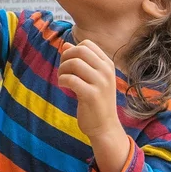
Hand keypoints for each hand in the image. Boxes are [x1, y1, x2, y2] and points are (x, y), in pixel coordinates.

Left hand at [58, 41, 129, 171]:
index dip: (72, 50)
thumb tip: (65, 44)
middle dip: (65, 58)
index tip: (69, 63)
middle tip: (62, 71)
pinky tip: (63, 86)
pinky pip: (71, 79)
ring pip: (74, 63)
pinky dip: (62, 80)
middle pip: (79, 50)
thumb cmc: (96, 101)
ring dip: (62, 70)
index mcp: (108, 64)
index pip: (87, 44)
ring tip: (62, 80)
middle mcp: (106, 71)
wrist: (105, 127)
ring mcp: (101, 83)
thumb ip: (80, 61)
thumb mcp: (90, 78)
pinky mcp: (92, 95)